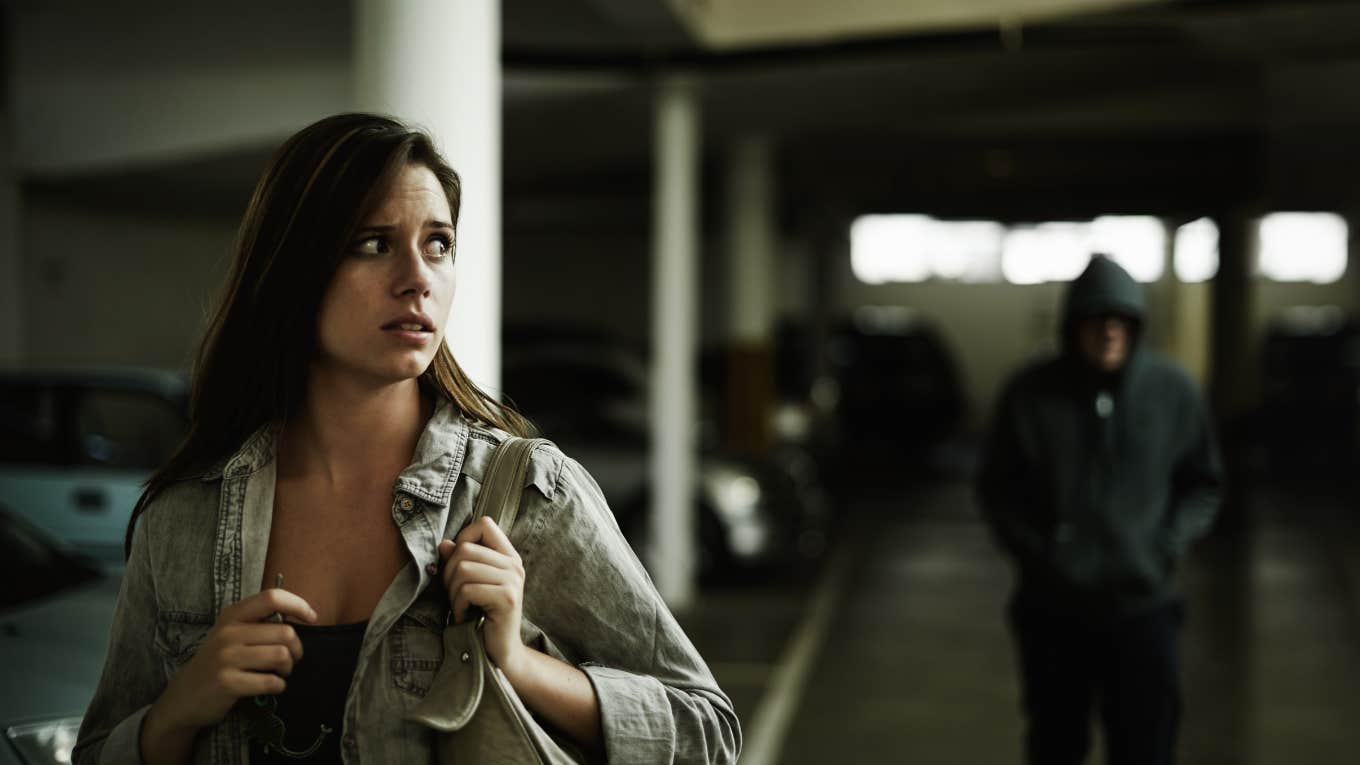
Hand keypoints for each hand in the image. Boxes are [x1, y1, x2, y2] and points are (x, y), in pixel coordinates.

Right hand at [144, 588, 316, 738]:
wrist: (184, 696)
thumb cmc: (218, 662)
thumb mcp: (230, 634)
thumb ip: (258, 623)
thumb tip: (301, 617)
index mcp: (232, 615)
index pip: (272, 597)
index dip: (298, 604)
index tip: (311, 618)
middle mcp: (228, 633)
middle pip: (285, 633)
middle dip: (296, 650)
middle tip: (290, 660)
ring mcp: (226, 658)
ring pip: (281, 656)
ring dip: (287, 669)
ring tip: (278, 673)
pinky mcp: (228, 683)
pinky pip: (271, 682)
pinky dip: (277, 687)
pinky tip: (269, 687)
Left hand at [438, 516, 526, 674]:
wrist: (499, 653)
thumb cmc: (480, 617)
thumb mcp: (468, 585)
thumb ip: (459, 561)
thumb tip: (444, 544)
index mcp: (507, 556)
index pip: (484, 524)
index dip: (463, 538)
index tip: (459, 564)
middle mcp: (514, 564)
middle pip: (465, 548)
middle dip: (449, 573)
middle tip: (456, 596)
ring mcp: (512, 580)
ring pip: (463, 568)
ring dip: (453, 592)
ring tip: (461, 607)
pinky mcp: (507, 598)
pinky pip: (468, 589)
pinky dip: (458, 606)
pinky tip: (464, 617)